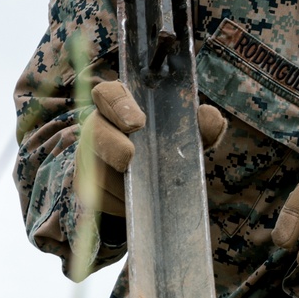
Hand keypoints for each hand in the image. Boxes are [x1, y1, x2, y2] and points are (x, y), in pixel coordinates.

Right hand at [75, 80, 225, 215]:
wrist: (150, 187)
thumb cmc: (166, 151)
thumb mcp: (185, 138)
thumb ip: (200, 126)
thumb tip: (210, 116)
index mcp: (120, 107)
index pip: (107, 93)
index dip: (117, 103)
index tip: (136, 122)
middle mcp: (99, 128)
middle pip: (94, 131)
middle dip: (111, 144)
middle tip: (129, 156)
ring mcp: (89, 157)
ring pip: (96, 168)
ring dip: (120, 181)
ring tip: (144, 188)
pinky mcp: (88, 187)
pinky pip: (99, 196)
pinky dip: (119, 202)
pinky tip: (134, 203)